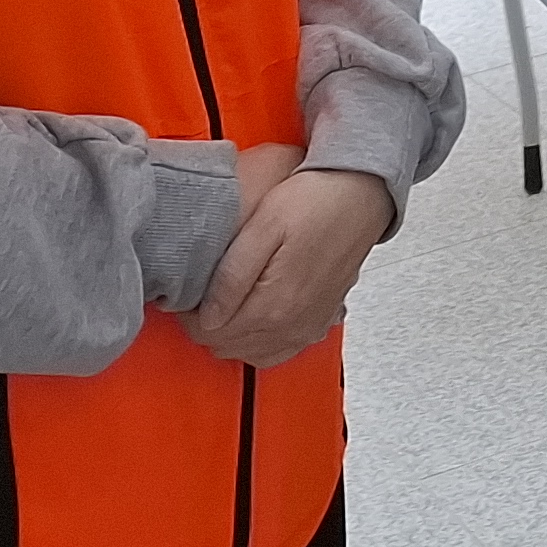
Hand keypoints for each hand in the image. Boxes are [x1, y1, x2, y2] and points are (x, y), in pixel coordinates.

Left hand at [190, 161, 388, 368]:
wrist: (362, 192)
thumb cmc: (315, 200)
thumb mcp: (264, 225)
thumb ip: (232, 275)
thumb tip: (207, 315)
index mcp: (274, 306)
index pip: (211, 333)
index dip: (188, 316)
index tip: (184, 294)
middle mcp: (293, 326)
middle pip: (229, 347)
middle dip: (206, 326)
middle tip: (198, 296)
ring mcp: (309, 327)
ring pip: (253, 354)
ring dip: (231, 337)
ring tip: (222, 304)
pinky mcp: (321, 320)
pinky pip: (281, 351)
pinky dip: (260, 343)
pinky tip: (254, 319)